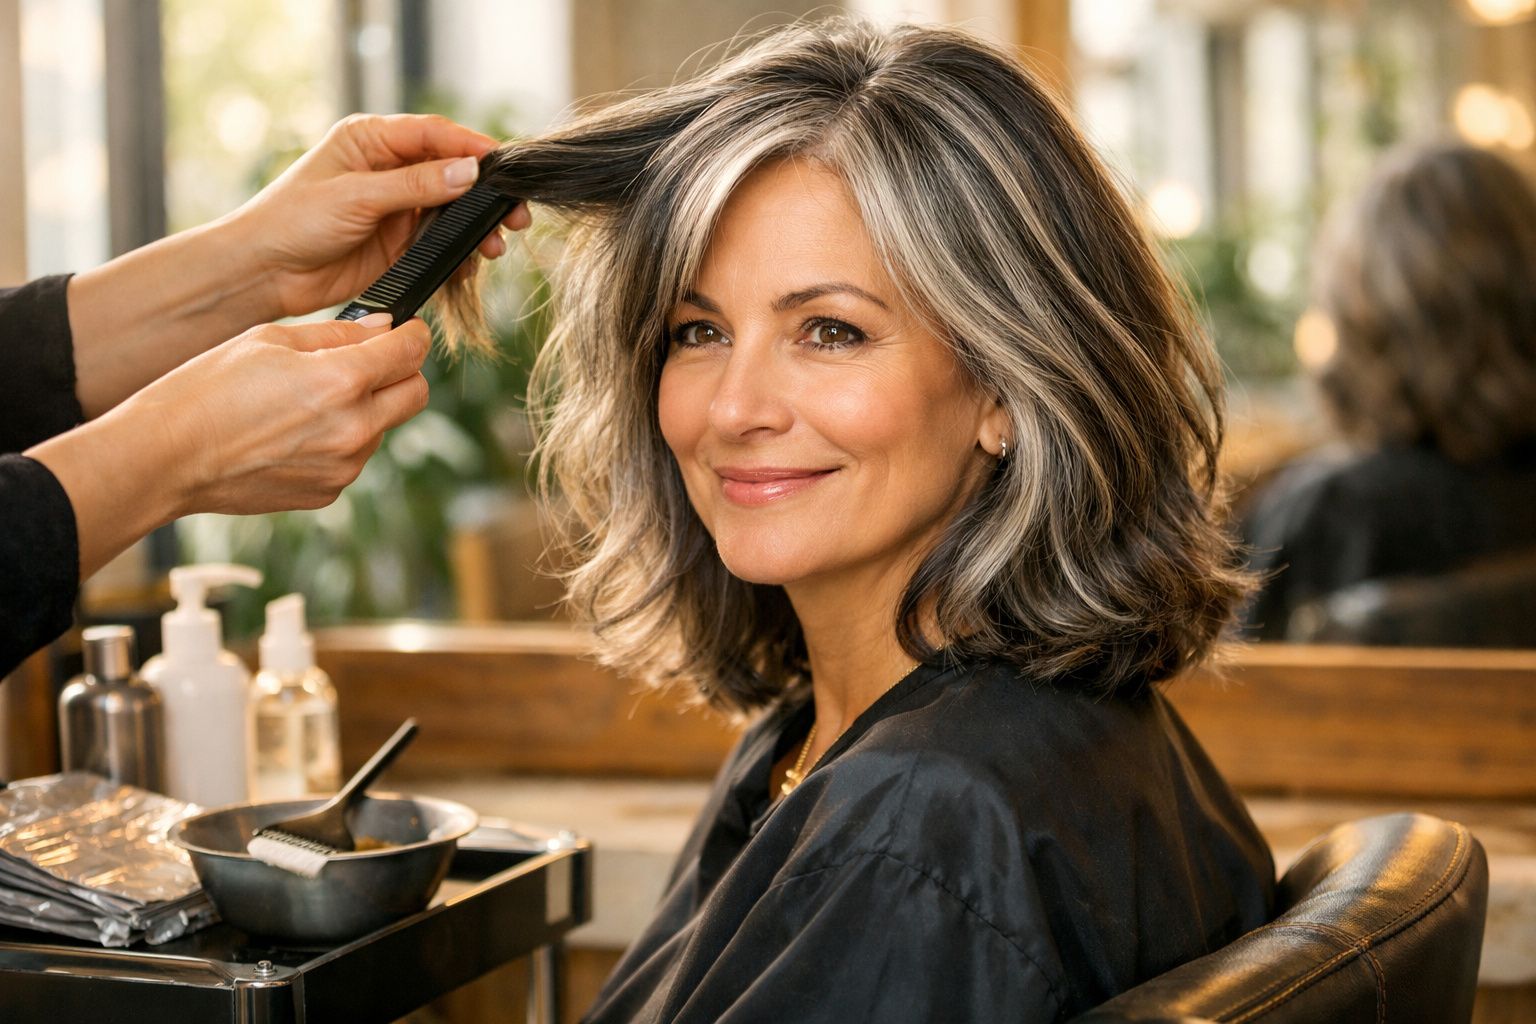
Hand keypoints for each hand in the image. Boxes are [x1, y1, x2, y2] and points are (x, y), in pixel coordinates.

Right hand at [155, 314, 432, 514]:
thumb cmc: (207, 389)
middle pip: (416, 394)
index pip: (411, 353)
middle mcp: (354, 428)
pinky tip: (292, 433)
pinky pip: (353, 458)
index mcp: (342, 381)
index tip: (407, 331)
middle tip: (369, 362)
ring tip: (306, 401)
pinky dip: (338, 441)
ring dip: (364, 410)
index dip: (413, 336)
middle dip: (401, 373)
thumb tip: (384, 328)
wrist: (167, 457)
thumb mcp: (269, 340)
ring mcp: (344, 467)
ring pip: (383, 427)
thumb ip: (338, 333)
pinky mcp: (328, 492)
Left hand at [232, 113, 530, 318]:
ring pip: (452, 211)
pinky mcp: (399, 244)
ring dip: (475, 228)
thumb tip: (467, 172)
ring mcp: (397, 208)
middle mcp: (389, 170)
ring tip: (492, 247)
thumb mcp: (356, 197)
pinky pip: (441, 244)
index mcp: (372, 140)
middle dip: (484, 194)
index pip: (434, 134)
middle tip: (513, 215)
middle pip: (452, 172)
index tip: (504, 167)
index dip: (472, 148)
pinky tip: (467, 265)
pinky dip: (458, 254)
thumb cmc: (293, 220)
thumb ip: (414, 185)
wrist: (264, 272)